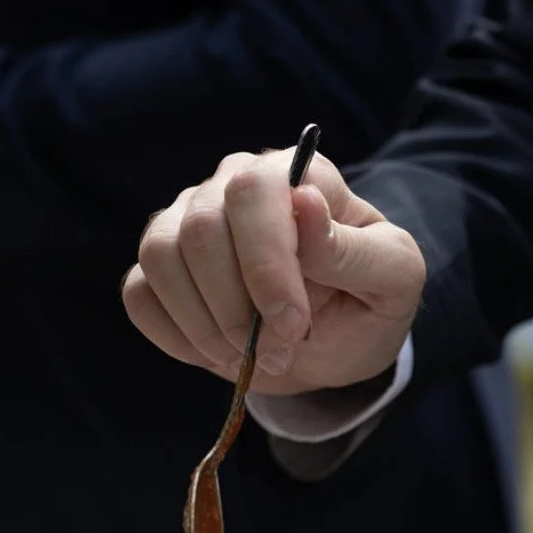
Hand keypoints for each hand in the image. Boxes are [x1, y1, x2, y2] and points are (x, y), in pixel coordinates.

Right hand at [123, 148, 424, 394]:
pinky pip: (140, 295)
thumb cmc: (367, 303)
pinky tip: (219, 353)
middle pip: (200, 229)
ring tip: (251, 357)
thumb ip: (355, 248)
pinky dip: (176, 337)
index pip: (255, 191)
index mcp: (295, 175)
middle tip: (279, 354)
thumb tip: (304, 202)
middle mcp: (232, 184)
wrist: (333, 342)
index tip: (293, 325)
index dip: (266, 264)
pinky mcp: (160, 269)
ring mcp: (187, 222)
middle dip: (238, 309)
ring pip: (162, 258)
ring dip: (206, 327)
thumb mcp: (392, 281)